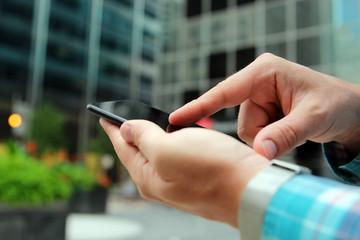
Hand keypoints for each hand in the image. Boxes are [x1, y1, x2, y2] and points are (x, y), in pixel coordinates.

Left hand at [100, 118, 268, 227]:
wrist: (252, 188)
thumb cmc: (212, 170)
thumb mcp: (168, 149)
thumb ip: (143, 138)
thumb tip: (126, 129)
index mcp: (147, 177)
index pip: (122, 147)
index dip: (112, 127)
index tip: (102, 115)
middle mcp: (161, 182)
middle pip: (138, 152)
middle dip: (129, 133)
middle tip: (121, 117)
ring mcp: (179, 182)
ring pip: (158, 154)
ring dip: (151, 136)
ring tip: (144, 122)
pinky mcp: (197, 178)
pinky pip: (177, 156)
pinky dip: (172, 142)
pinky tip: (175, 135)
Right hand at [169, 53, 359, 157]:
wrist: (348, 112)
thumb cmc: (335, 104)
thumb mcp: (314, 117)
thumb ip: (285, 135)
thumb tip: (259, 153)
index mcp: (264, 73)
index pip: (224, 92)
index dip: (199, 106)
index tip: (175, 119)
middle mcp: (256, 83)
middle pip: (240, 121)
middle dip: (264, 134)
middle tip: (291, 131)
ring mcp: (257, 98)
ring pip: (247, 132)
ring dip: (268, 138)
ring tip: (293, 128)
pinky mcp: (260, 110)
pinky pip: (254, 135)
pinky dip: (269, 140)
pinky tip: (287, 130)